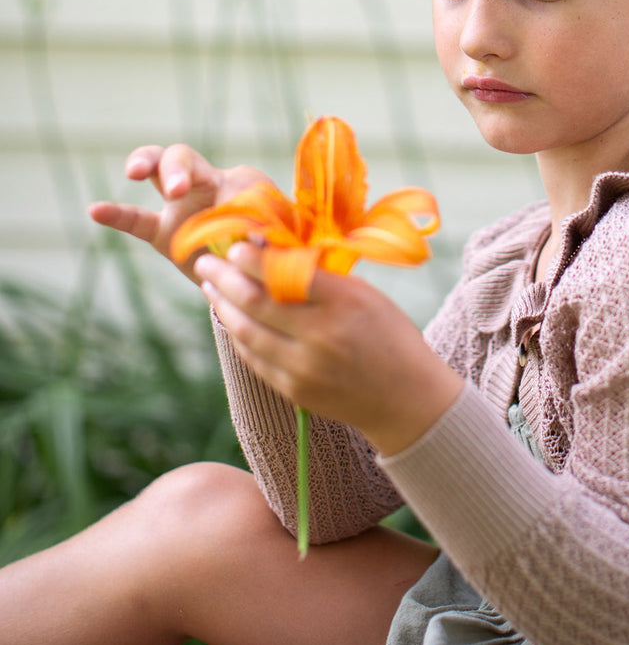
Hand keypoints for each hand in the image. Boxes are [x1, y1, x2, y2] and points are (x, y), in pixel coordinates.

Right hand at [88, 144, 269, 284]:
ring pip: (157, 170)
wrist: (260, 272)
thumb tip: (257, 240)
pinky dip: (116, 214)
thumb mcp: (277, 234)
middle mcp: (205, 184)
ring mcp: (180, 207)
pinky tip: (95, 210)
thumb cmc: (273, 244)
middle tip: (177, 189)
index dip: (231, 192)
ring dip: (145, 164)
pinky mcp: (164, 233)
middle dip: (177, 167)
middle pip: (182, 157)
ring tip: (135, 171)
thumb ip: (266, 231)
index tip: (235, 214)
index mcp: (238, 181)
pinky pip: (137, 220)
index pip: (229, 172)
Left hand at [196, 243, 463, 454]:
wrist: (407, 399)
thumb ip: (323, 278)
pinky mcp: (293, 390)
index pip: (285, 274)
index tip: (236, 246)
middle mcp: (320, 335)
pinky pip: (254, 358)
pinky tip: (231, 318)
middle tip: (206, 261)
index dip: (252, 259)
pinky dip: (238, 335)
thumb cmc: (391, 336)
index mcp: (343, 302)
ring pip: (246, 332)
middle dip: (224, 278)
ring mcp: (303, 367)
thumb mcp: (366, 296)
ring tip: (211, 288)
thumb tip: (274, 253)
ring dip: (223, 306)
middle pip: (256, 302)